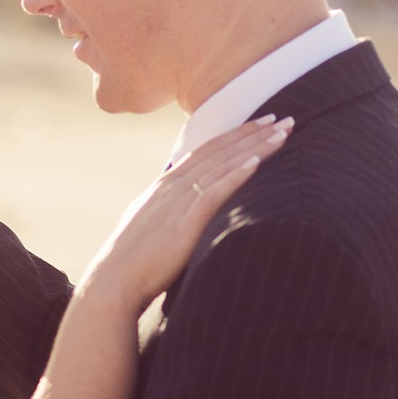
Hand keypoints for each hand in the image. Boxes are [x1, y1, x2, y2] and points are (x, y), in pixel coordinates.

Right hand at [83, 115, 293, 311]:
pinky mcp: (185, 220)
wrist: (114, 279)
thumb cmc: (133, 261)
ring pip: (222, 165)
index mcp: (164, 186)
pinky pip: (214, 191)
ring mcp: (177, 201)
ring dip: (254, 147)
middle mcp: (172, 186)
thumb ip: (169, 213)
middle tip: (283, 118)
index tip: (260, 123)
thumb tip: (183, 213)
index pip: (205, 151)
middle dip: (252, 133)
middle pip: (219, 151)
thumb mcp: (151, 227)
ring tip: (282, 134)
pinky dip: (236, 174)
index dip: (234, 135)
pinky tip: (256, 162)